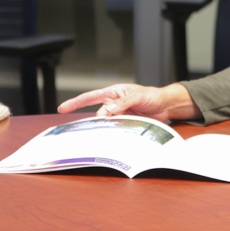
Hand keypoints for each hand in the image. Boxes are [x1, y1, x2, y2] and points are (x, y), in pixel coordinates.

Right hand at [58, 83, 201, 122]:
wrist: (166, 106)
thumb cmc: (152, 96)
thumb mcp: (138, 96)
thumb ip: (123, 102)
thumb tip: (108, 109)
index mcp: (113, 93)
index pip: (90, 97)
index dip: (76, 102)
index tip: (63, 107)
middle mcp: (114, 104)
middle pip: (99, 114)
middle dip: (99, 121)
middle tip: (107, 125)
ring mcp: (119, 115)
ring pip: (107, 124)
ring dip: (109, 128)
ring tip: (117, 130)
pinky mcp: (126, 124)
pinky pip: (116, 130)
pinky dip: (116, 134)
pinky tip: (118, 137)